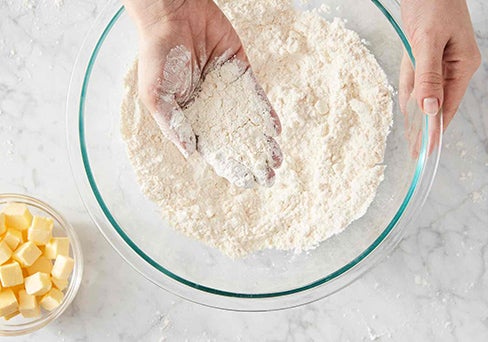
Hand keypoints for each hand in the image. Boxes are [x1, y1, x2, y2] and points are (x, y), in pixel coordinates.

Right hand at [123, 0, 281, 186]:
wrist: (172, 14)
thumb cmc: (157, 55)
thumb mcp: (156, 95)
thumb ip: (173, 125)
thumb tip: (191, 153)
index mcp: (189, 115)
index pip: (212, 146)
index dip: (229, 164)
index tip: (247, 182)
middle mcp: (210, 105)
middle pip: (234, 137)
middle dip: (251, 157)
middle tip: (269, 177)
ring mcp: (226, 89)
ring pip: (248, 119)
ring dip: (262, 140)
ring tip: (277, 160)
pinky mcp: (239, 71)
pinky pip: (255, 95)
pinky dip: (266, 112)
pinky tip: (276, 130)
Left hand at [399, 0, 480, 152]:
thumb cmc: (432, 4)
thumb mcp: (428, 41)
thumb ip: (428, 76)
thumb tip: (429, 109)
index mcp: (462, 65)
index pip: (448, 105)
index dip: (436, 129)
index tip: (428, 150)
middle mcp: (453, 66)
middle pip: (436, 103)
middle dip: (425, 127)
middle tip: (416, 152)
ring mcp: (438, 60)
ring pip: (424, 92)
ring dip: (417, 114)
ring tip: (411, 140)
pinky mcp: (424, 53)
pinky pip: (416, 78)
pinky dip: (410, 93)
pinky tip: (408, 111)